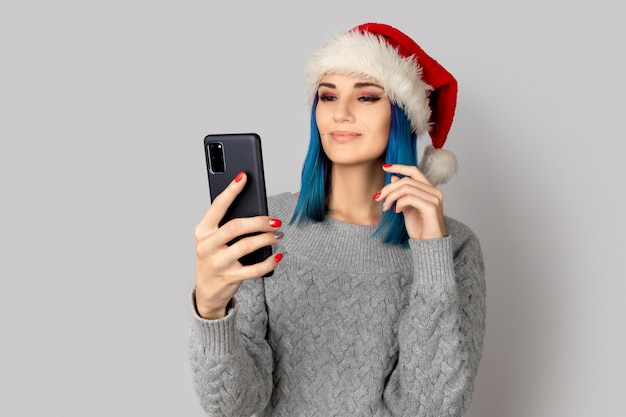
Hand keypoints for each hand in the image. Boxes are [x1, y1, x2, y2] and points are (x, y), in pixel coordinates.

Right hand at [194, 172, 282, 318]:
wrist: (207, 291)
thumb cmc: (214, 257)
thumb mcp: (213, 239)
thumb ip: (226, 224)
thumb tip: (254, 208)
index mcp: (202, 231)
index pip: (217, 206)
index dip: (231, 191)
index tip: (243, 176)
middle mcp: (206, 246)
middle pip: (236, 226)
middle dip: (259, 221)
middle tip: (275, 221)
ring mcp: (217, 263)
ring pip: (246, 245)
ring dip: (267, 239)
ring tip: (278, 235)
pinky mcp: (229, 278)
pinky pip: (254, 269)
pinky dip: (269, 262)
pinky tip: (277, 256)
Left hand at [374, 164, 445, 239]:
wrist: (429, 245)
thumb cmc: (419, 228)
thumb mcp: (406, 207)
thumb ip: (402, 193)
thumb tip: (394, 177)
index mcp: (430, 189)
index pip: (414, 171)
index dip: (399, 167)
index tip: (385, 167)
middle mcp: (434, 191)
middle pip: (406, 180)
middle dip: (388, 187)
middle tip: (377, 197)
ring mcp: (434, 198)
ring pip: (406, 188)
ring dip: (391, 196)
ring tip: (386, 207)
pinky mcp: (431, 207)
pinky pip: (409, 198)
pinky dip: (399, 203)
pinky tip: (396, 211)